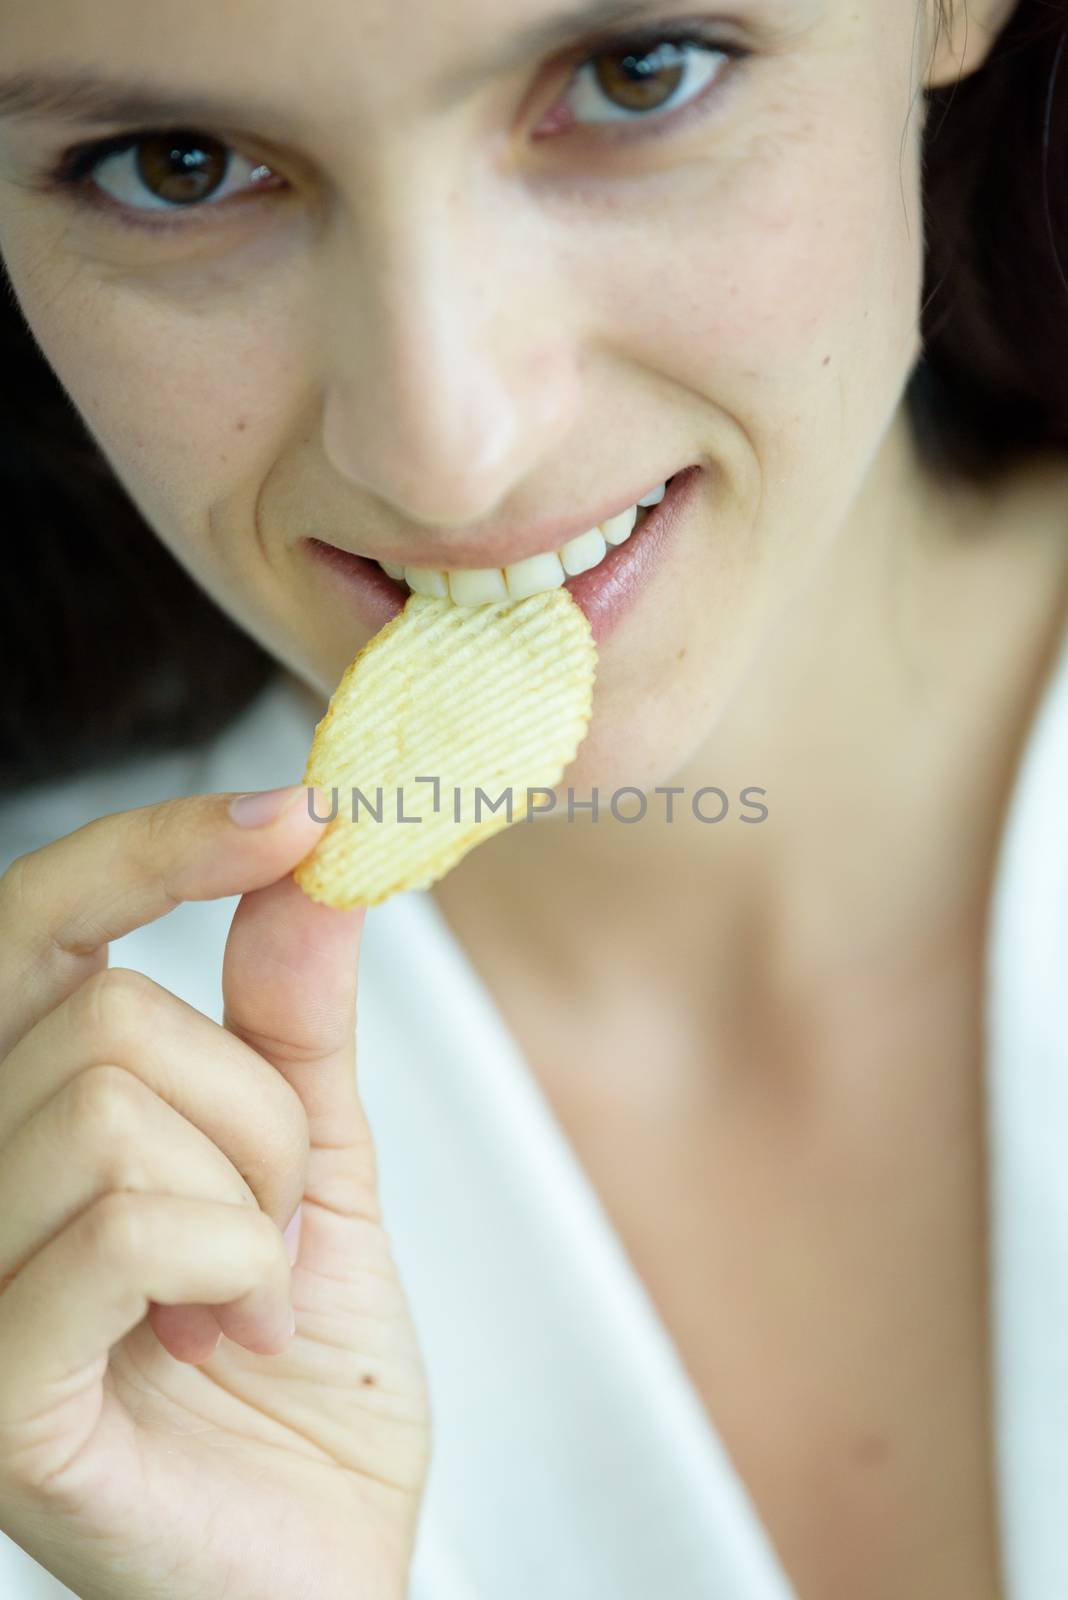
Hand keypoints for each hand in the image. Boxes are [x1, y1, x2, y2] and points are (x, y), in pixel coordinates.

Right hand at [0, 787, 429, 1599]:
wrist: (323, 1553)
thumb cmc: (302, 1368)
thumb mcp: (312, 1162)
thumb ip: (292, 1023)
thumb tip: (304, 866)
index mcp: (30, 1113)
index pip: (38, 915)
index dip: (156, 844)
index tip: (300, 813)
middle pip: (110, 1011)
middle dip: (255, 1111)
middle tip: (281, 1221)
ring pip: (115, 1102)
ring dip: (251, 1200)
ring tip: (250, 1296)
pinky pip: (127, 1223)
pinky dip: (230, 1265)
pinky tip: (225, 1341)